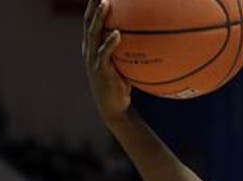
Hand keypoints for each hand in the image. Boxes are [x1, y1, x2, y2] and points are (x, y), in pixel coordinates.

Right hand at [83, 0, 130, 124]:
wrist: (115, 108)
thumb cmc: (123, 85)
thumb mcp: (126, 65)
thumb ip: (131, 49)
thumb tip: (153, 36)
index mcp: (94, 45)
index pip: (91, 20)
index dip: (94, 5)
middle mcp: (90, 49)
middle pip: (89, 21)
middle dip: (93, 5)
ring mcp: (93, 59)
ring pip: (93, 33)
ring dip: (99, 17)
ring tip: (106, 3)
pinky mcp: (100, 70)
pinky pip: (104, 53)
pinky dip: (110, 42)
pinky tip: (117, 33)